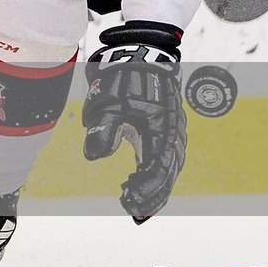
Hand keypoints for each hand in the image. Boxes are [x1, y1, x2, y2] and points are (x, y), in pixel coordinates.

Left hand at [82, 22, 186, 222]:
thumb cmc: (124, 78)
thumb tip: (93, 156)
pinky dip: (157, 172)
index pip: (157, 169)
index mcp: (161, 130)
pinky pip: (168, 155)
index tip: (128, 203)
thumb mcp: (108, 103)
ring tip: (136, 202)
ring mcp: (174, 130)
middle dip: (153, 195)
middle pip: (168, 173)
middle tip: (135, 213)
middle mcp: (173, 133)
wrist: (143, 53)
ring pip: (170, 166)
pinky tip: (140, 179)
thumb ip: (103, 130)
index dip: (145, 190)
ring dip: (156, 186)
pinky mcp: (168, 127)